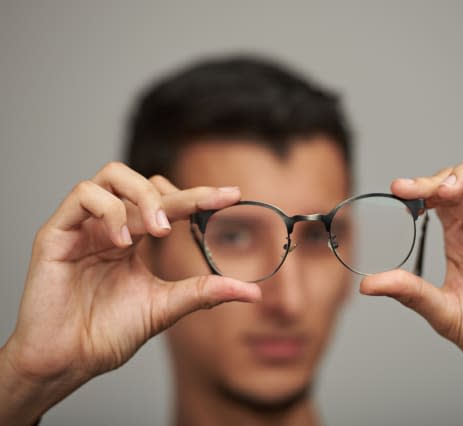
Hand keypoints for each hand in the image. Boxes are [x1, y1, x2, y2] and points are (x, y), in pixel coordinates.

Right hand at [0, 162, 260, 422]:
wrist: (68, 360)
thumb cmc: (108, 334)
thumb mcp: (165, 307)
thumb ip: (204, 292)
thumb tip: (252, 292)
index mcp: (134, 239)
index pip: (168, 204)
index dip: (199, 195)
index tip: (232, 195)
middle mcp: (110, 226)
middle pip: (144, 183)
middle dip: (176, 194)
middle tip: (197, 211)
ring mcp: (83, 226)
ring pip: (112, 176)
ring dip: (143, 197)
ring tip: (158, 229)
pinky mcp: (57, 232)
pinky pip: (83, 195)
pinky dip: (110, 211)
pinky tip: (123, 241)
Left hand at [360, 157, 462, 395]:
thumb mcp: (445, 313)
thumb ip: (411, 293)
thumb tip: (366, 285)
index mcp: (460, 239)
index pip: (436, 199)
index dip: (418, 189)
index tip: (396, 190)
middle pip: (461, 180)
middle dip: (438, 178)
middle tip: (413, 189)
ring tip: (450, 190)